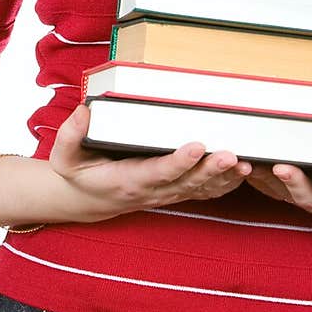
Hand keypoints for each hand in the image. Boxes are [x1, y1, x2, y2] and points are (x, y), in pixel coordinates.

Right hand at [48, 102, 252, 221]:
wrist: (88, 200)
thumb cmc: (79, 173)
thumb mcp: (64, 158)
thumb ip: (71, 135)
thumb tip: (85, 111)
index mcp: (127, 180)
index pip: (157, 172)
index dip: (178, 162)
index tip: (196, 146)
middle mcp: (152, 191)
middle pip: (186, 182)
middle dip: (210, 169)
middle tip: (231, 154)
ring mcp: (167, 194)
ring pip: (201, 189)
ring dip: (225, 178)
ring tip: (246, 164)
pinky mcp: (177, 192)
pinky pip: (205, 192)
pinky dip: (226, 184)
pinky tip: (246, 172)